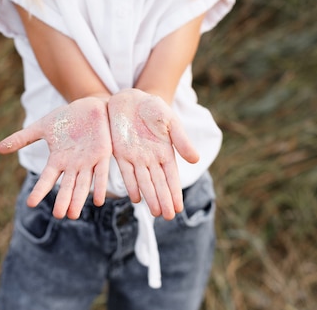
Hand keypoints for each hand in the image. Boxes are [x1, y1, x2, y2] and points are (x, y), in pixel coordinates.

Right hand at [0, 97, 111, 218]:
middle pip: (67, 186)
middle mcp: (73, 165)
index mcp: (58, 159)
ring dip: (79, 199)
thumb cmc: (66, 118)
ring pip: (83, 184)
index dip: (40, 190)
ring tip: (73, 214)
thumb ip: (22, 138)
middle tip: (58, 215)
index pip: (47, 178)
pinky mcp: (102, 155)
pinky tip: (98, 200)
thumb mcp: (42, 126)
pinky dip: (99, 186)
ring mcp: (88, 161)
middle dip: (63, 200)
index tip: (30, 203)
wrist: (89, 106)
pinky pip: (101, 173)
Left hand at [107, 89, 198, 219]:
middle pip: (159, 184)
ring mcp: (136, 157)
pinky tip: (136, 198)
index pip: (172, 177)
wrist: (131, 98)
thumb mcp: (171, 121)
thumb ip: (181, 140)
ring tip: (156, 213)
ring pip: (144, 182)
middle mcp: (152, 159)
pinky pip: (126, 172)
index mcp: (166, 152)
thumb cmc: (154, 109)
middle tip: (168, 217)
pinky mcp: (120, 153)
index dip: (175, 192)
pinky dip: (131, 185)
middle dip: (163, 200)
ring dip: (150, 197)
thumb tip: (196, 160)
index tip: (179, 208)